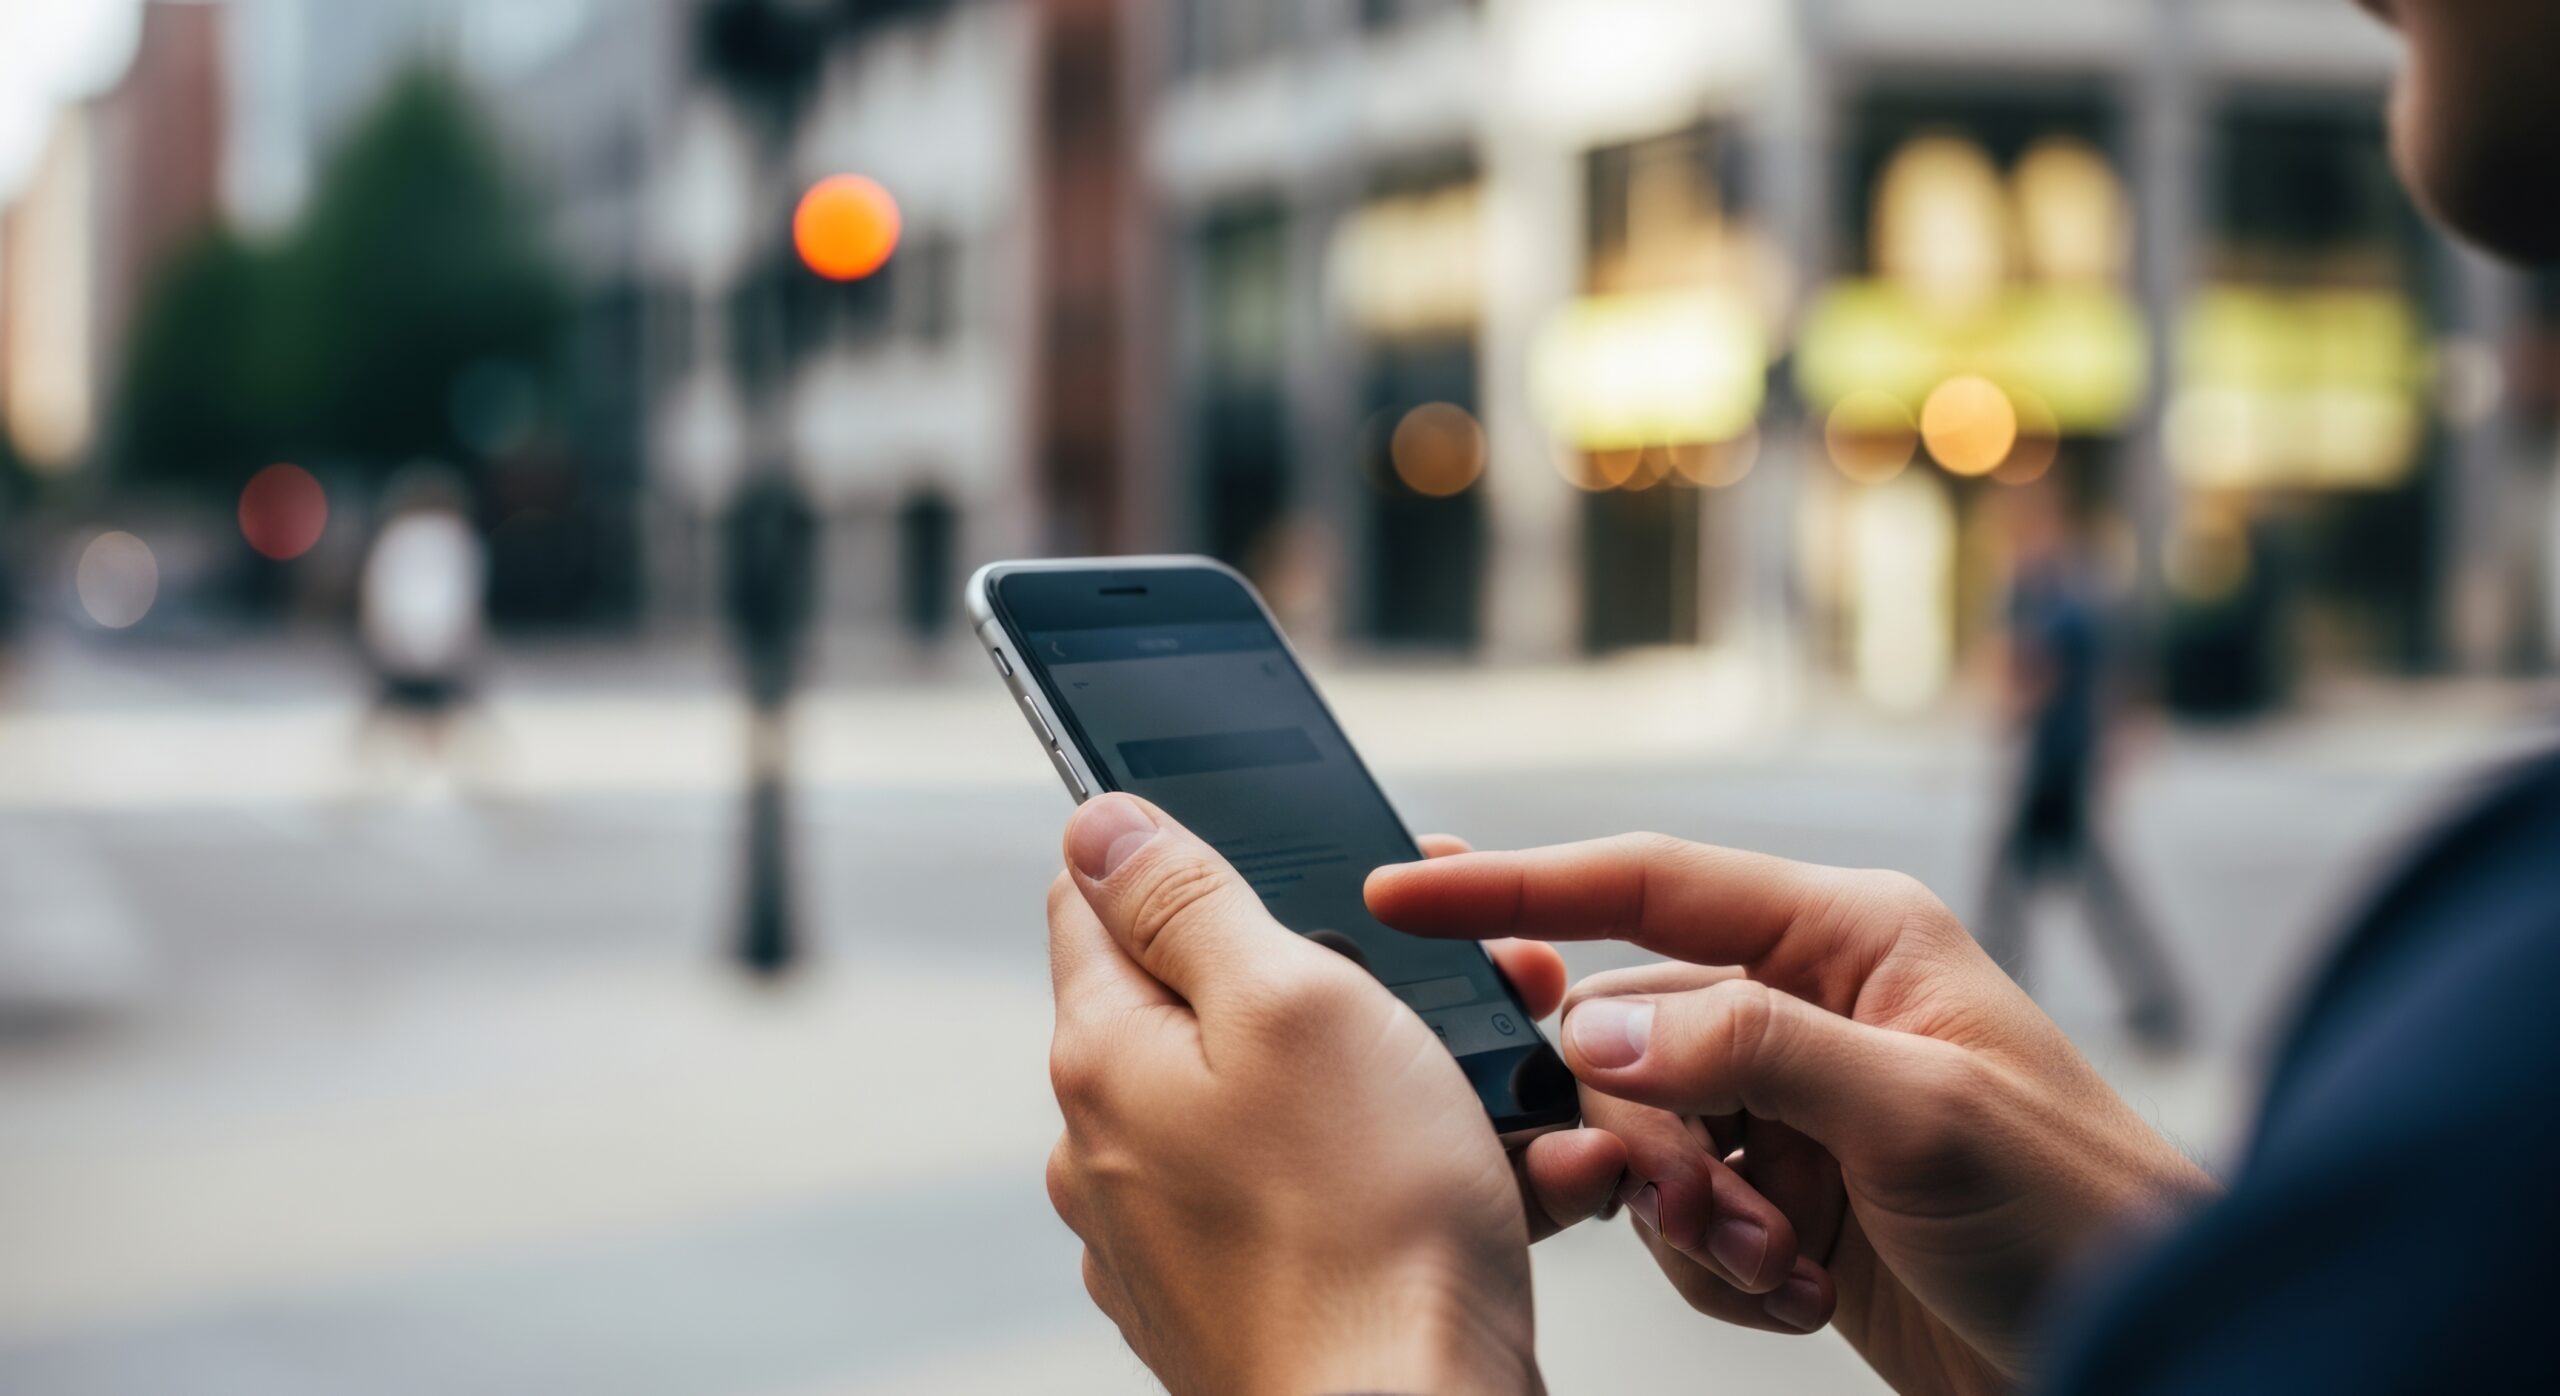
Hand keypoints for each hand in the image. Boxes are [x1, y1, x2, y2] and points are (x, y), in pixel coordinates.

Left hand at [1042, 796, 1625, 1395]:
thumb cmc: (1366, 1232)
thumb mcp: (1290, 1001)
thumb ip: (1185, 898)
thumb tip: (1097, 822)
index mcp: (1105, 1059)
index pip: (1094, 900)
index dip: (1188, 851)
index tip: (1283, 850)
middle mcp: (1116, 1151)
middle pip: (1217, 1003)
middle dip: (1344, 974)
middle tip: (1456, 981)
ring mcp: (1182, 1237)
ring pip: (1300, 1106)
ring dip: (1407, 1081)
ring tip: (1511, 1095)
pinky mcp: (1253, 1300)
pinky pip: (1336, 1201)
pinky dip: (1416, 1180)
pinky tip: (1511, 1181)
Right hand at [1368, 836, 2217, 1395]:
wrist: (2146, 1354)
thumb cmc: (2086, 1216)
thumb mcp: (1920, 1115)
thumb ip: (1751, 1053)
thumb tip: (1597, 1029)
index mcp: (1852, 936)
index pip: (1650, 884)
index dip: (1519, 888)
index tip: (1405, 895)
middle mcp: (1813, 1006)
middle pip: (1631, 1035)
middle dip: (1651, 1140)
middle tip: (1710, 1212)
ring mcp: (1797, 1104)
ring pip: (1646, 1137)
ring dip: (1694, 1219)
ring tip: (1785, 1265)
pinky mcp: (1790, 1195)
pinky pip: (1682, 1216)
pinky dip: (1720, 1268)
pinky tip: (1804, 1290)